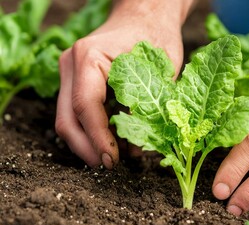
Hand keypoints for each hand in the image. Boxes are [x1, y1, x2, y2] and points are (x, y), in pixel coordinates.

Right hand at [55, 0, 189, 168]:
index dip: (98, 139)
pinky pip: (76, 112)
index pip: (86, 107)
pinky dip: (91, 130)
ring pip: (68, 118)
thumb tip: (136, 148)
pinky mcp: (76, 79)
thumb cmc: (155, 36)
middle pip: (67, 118)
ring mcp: (70, 71)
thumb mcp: (162, 71)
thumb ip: (148, 108)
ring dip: (88, 142)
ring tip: (114, 155)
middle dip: (86, 148)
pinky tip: (112, 140)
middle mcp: (72, 64)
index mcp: (90, 57)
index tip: (113, 160)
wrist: (144, 16)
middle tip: (108, 165)